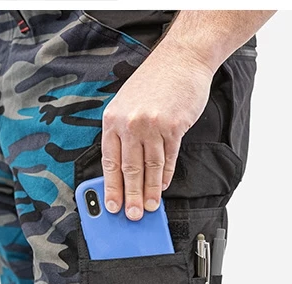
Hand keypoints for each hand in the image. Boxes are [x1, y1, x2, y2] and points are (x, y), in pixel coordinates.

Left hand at [101, 40, 213, 219]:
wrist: (181, 59)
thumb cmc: (153, 82)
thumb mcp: (125, 103)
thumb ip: (121, 134)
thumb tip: (122, 169)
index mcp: (113, 119)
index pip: (110, 162)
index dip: (111, 187)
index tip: (112, 205)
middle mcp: (130, 123)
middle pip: (130, 169)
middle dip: (130, 196)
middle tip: (132, 215)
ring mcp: (152, 125)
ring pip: (150, 167)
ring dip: (150, 191)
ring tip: (149, 207)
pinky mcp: (174, 126)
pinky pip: (169, 157)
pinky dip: (166, 175)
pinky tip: (163, 186)